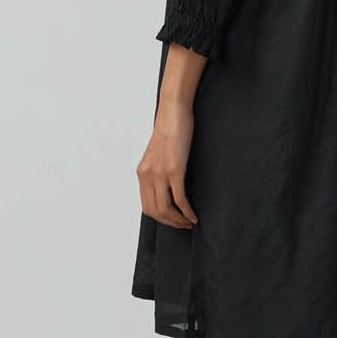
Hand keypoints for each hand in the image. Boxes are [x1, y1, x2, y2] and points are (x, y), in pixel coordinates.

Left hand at [137, 100, 198, 228]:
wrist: (173, 112)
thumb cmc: (170, 129)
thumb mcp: (158, 153)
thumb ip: (158, 169)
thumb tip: (167, 184)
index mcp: (142, 173)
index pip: (147, 206)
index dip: (161, 218)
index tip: (174, 220)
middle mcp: (147, 175)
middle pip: (154, 211)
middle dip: (170, 222)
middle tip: (184, 225)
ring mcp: (159, 173)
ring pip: (165, 209)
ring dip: (178, 220)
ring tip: (190, 222)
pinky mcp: (174, 170)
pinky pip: (179, 198)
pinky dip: (186, 211)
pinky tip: (194, 215)